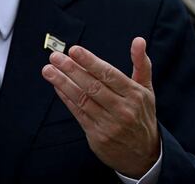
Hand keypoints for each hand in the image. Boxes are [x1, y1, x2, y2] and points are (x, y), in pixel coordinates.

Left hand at [41, 37, 159, 177]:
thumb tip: (139, 40)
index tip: (73, 50)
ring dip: (62, 83)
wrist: (144, 154)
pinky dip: (66, 98)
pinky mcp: (97, 136)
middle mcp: (123, 110)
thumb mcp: (146, 90)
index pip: (109, 75)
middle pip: (93, 87)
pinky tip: (56, 86)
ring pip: (82, 99)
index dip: (90, 62)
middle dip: (72, 70)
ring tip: (48, 70)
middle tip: (55, 57)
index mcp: (135, 95)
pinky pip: (78, 113)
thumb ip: (141, 64)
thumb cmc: (141, 115)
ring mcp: (109, 124)